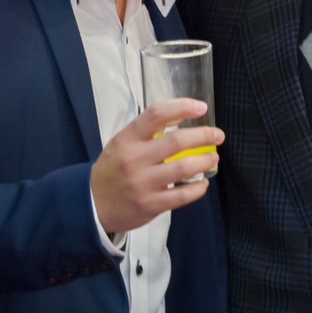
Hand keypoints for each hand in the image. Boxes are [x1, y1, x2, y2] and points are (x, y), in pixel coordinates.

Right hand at [90, 99, 223, 235]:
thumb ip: (148, 132)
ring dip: (204, 161)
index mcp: (128, 139)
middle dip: (203, 136)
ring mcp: (143, 183)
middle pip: (177, 142)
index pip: (156, 115)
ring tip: (213, 158)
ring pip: (183, 168)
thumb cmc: (113, 168)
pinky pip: (182, 195)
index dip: (182, 107)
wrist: (93, 203)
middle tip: (218, 135)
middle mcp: (135, 159)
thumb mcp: (122, 143)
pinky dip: (198, 188)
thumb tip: (182, 117)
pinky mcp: (151, 205)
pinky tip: (203, 183)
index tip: (201, 107)